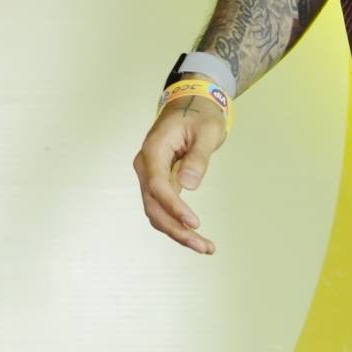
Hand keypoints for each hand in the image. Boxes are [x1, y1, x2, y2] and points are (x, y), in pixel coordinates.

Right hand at [134, 94, 227, 254]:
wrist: (191, 104)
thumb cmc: (200, 115)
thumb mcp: (206, 132)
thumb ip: (197, 158)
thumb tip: (189, 186)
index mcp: (154, 149)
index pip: (158, 185)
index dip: (174, 207)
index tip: (195, 223)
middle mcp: (146, 165)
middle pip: (153, 205)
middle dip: (176, 229)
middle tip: (204, 246)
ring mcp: (151, 175)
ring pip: (156, 211)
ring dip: (177, 231)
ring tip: (205, 247)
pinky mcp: (160, 182)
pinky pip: (163, 207)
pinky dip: (177, 224)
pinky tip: (196, 236)